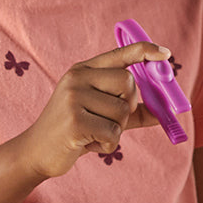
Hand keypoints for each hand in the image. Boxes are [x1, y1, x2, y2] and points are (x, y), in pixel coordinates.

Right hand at [20, 41, 170, 179]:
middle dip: (130, 104)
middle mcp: (78, 78)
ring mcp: (73, 97)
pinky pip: (113, 132)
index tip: (166, 54)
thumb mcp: (102, 115)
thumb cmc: (74, 131)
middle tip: (112, 119)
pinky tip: (90, 144)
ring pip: (123, 111)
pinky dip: (109, 144)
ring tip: (94, 133)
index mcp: (84, 70)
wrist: (36, 152)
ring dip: (117, 130)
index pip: (120, 53)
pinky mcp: (74, 121)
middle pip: (128, 82)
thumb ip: (132, 110)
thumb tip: (165, 111)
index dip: (145, 51)